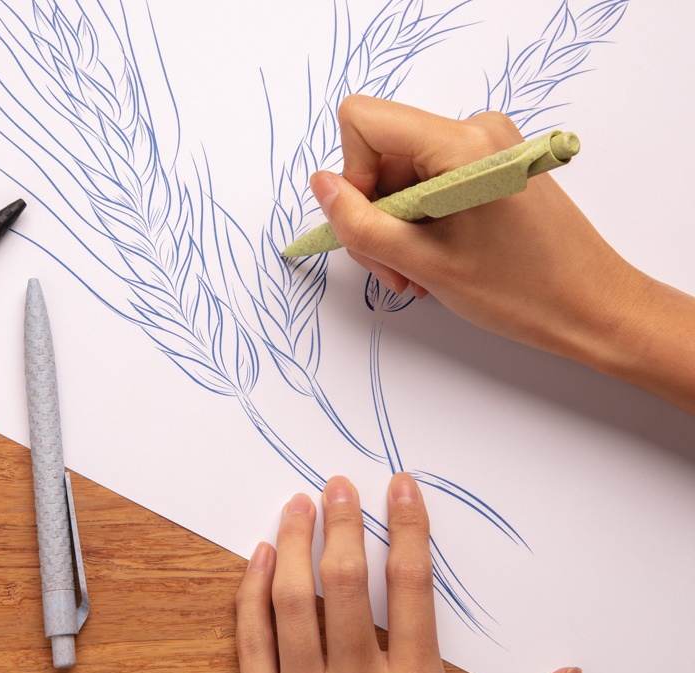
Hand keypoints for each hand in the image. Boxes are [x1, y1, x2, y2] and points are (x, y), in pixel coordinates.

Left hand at [234, 473, 580, 672]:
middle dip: (346, 528)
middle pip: (349, 587)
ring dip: (293, 547)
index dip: (410, 532)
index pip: (416, 592)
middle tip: (340, 483)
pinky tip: (259, 556)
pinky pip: (251, 640)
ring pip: (294, 603)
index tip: (402, 488)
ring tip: (298, 505)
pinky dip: (252, 593)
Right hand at [310, 95, 694, 413]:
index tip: (370, 223)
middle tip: (393, 270)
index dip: (352, 175)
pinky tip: (434, 261)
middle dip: (374, 214)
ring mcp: (488, 146)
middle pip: (382, 154)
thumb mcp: (423, 262)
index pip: (364, 121)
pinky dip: (420, 222)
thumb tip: (321, 185)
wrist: (593, 307)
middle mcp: (476, 130)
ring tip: (415, 274)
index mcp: (461, 144)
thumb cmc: (522, 291)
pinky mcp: (493, 165)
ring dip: (397, 228)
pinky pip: (431, 181)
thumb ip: (360, 222)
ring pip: (403, 174)